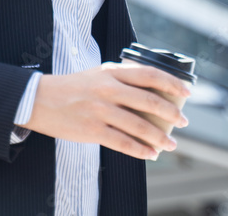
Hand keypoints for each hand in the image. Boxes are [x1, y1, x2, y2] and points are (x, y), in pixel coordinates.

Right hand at [22, 61, 191, 159]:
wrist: (40, 100)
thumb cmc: (74, 86)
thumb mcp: (99, 73)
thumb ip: (123, 77)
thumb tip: (153, 87)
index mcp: (112, 72)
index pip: (150, 75)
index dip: (172, 84)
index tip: (187, 93)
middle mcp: (108, 90)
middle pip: (149, 102)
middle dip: (171, 114)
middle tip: (183, 122)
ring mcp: (100, 111)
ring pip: (139, 126)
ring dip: (160, 137)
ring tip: (171, 144)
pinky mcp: (92, 130)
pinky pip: (123, 143)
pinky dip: (140, 150)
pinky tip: (151, 154)